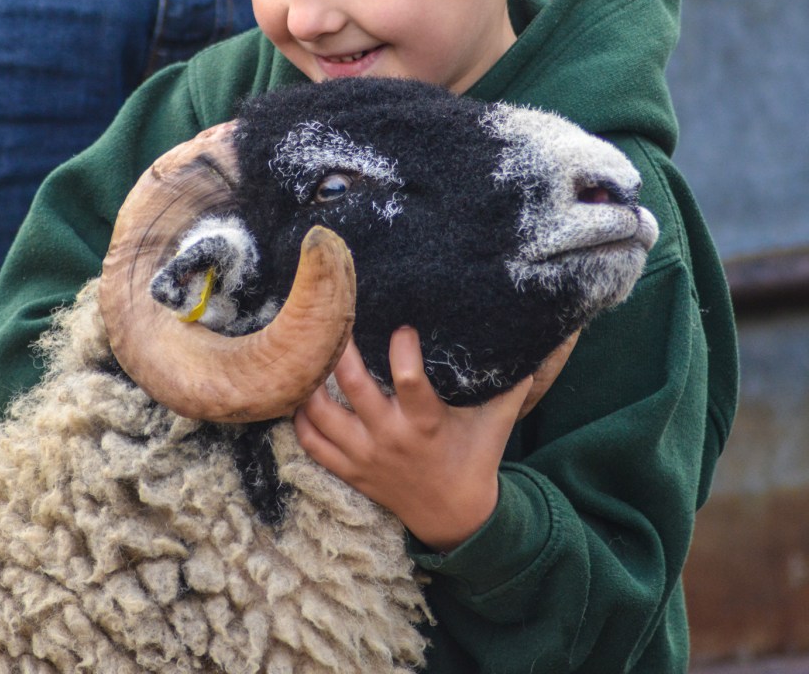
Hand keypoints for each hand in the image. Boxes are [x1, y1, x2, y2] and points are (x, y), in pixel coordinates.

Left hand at [294, 327, 532, 552]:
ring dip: (312, 380)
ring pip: (322, 413)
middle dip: (341, 349)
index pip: (409, 380)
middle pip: (353, 386)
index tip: (402, 325)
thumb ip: (513, 385)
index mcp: (425, 424)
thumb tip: (536, 344)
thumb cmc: (474, 458)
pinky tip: (300, 392)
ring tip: (310, 350)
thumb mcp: (496, 423)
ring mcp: (364, 455)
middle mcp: (389, 438)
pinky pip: (312, 443)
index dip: (403, 348)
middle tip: (336, 319)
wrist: (454, 518)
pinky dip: (300, 417)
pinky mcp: (348, 470)